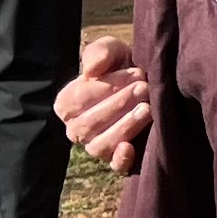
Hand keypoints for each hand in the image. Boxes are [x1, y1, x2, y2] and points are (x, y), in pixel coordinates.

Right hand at [57, 35, 149, 176]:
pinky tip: (131, 147)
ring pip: (101, 144)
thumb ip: (100, 53)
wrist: (149, 83)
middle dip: (119, 104)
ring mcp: (96, 146)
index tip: (135, 73)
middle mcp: (76, 129)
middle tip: (144, 88)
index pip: (78, 99)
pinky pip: (115, 166)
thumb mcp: (112, 51)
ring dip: (124, 126)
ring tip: (147, 108)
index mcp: (67, 104)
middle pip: (89, 123)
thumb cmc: (123, 66)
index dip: (106, 87)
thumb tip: (92, 70)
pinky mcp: (118, 160)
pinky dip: (121, 159)